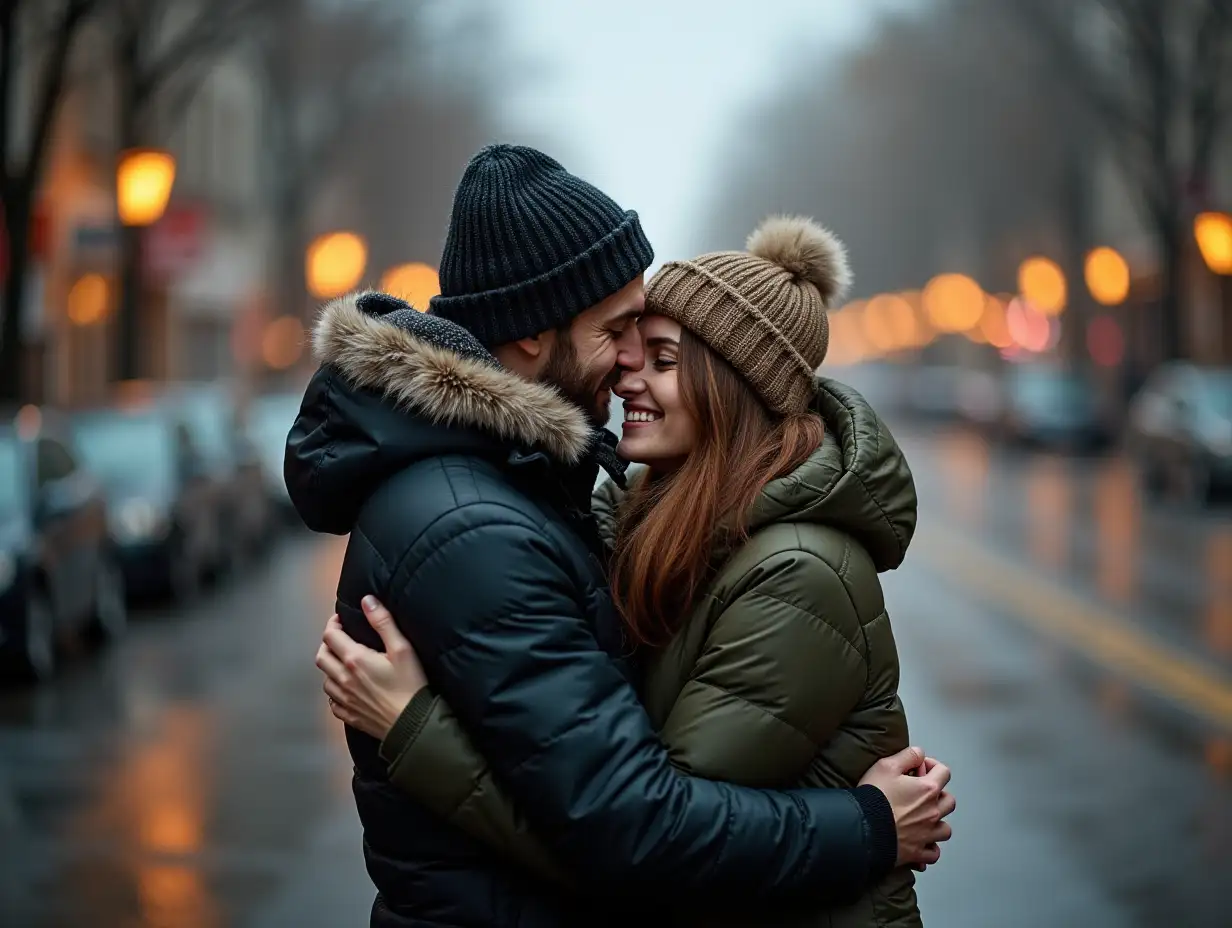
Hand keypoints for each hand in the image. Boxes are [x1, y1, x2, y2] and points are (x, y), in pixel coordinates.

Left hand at [315, 595, 427, 739]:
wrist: (412, 724)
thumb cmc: (410, 686)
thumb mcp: (402, 649)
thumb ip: (383, 622)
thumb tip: (367, 601)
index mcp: (354, 659)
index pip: (330, 636)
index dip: (333, 624)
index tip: (341, 620)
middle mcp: (343, 679)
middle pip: (321, 656)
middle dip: (328, 643)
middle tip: (340, 638)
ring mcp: (345, 699)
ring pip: (324, 679)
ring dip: (330, 668)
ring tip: (343, 663)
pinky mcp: (349, 716)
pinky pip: (332, 702)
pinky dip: (335, 692)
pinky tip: (346, 689)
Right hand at [859, 747, 954, 870]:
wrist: (863, 828)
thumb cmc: (874, 797)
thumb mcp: (886, 765)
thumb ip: (907, 755)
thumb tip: (919, 753)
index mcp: (928, 790)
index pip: (944, 772)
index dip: (932, 766)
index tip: (919, 768)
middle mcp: (933, 812)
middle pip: (949, 801)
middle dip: (939, 794)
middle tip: (921, 793)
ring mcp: (927, 834)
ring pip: (946, 829)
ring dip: (938, 822)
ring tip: (924, 819)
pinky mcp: (918, 852)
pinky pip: (934, 853)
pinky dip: (930, 848)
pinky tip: (921, 842)